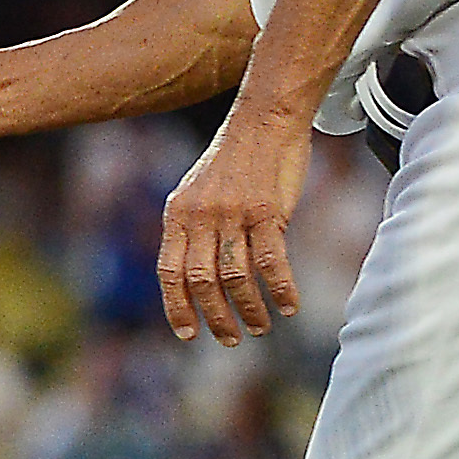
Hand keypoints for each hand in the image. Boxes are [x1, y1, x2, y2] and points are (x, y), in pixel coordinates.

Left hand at [160, 103, 308, 342]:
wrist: (264, 119)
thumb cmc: (235, 159)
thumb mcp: (197, 190)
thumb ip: (192, 228)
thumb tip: (193, 275)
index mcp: (178, 213)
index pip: (169, 272)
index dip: (177, 307)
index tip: (188, 334)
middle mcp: (200, 216)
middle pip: (202, 282)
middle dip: (216, 318)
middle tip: (231, 339)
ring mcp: (233, 214)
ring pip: (236, 278)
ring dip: (249, 310)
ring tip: (260, 327)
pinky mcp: (266, 211)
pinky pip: (271, 263)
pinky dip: (281, 290)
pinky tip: (288, 306)